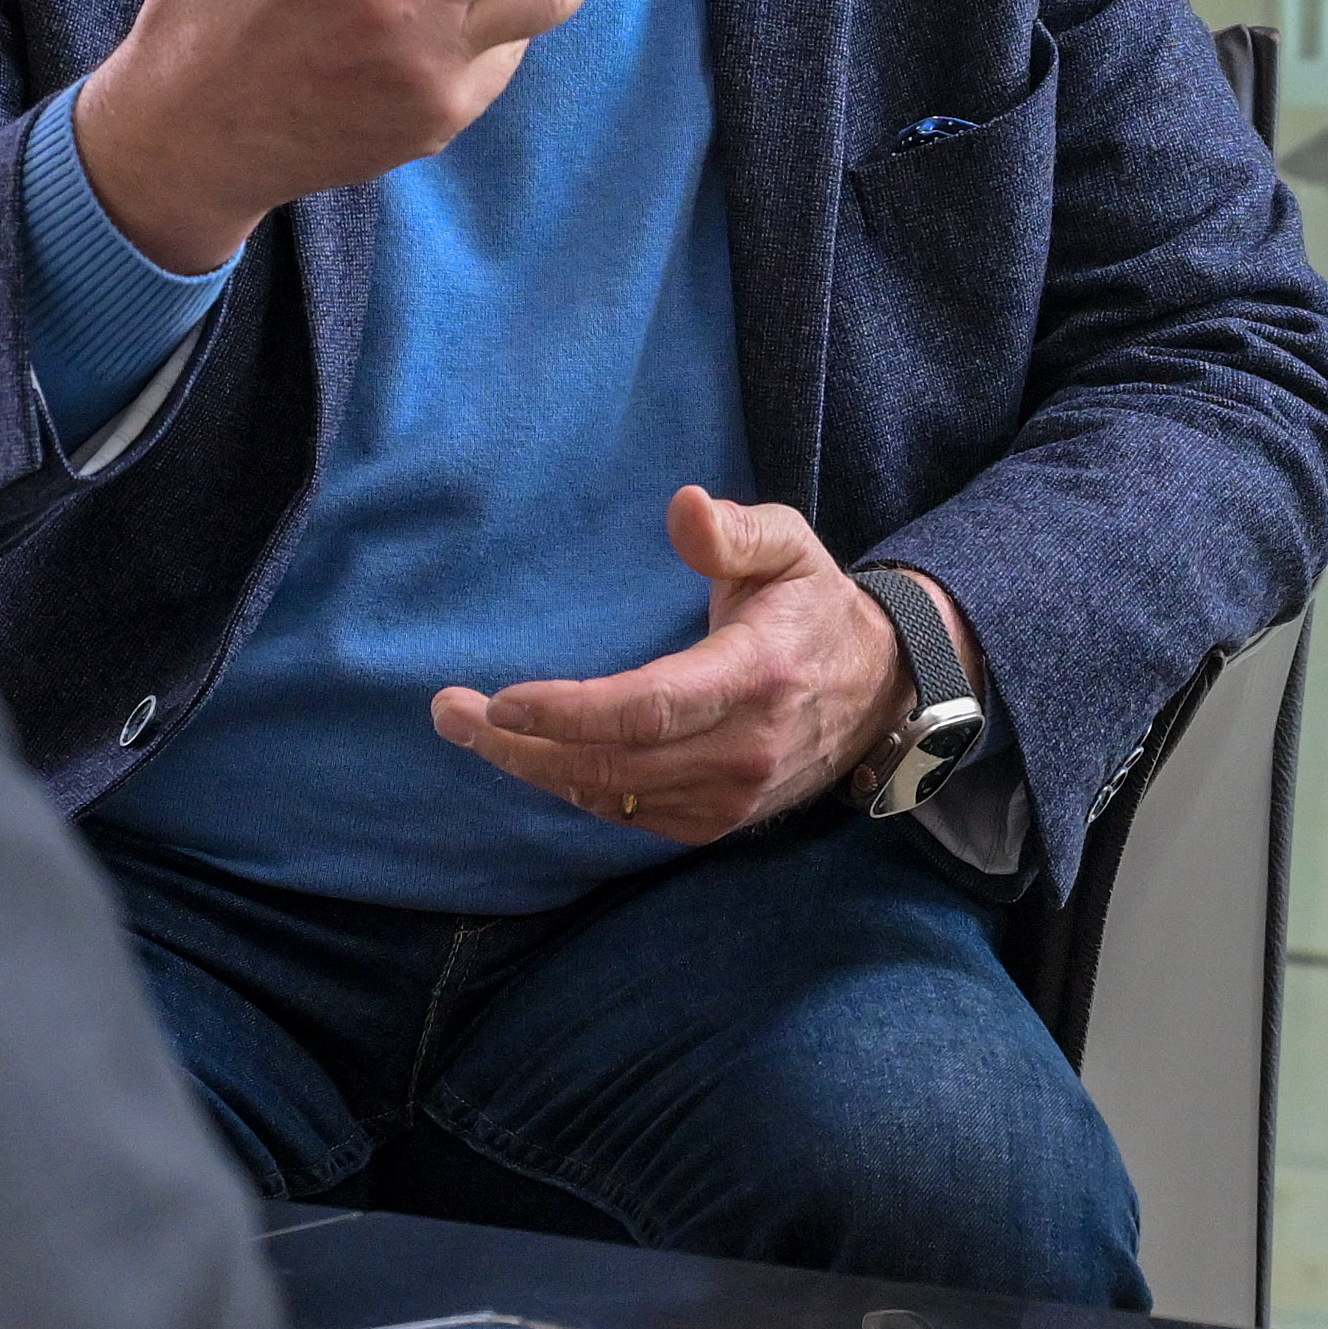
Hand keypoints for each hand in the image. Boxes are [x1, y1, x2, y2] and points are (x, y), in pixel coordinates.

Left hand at [429, 489, 962, 843]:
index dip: (569, 712)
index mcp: (755, 676)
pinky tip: (537, 759)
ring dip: (533, 770)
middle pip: (611, 762)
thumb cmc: (813, 605)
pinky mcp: (718, 822)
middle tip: (449, 713)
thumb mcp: (790, 545)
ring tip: (471, 734)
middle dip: (520, 745)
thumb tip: (683, 507)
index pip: (648, 708)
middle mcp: (743, 749)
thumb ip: (734, 531)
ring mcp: (731, 796)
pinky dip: (577, 789)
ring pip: (612, 795)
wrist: (878, 691)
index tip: (501, 699)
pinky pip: (629, 814)